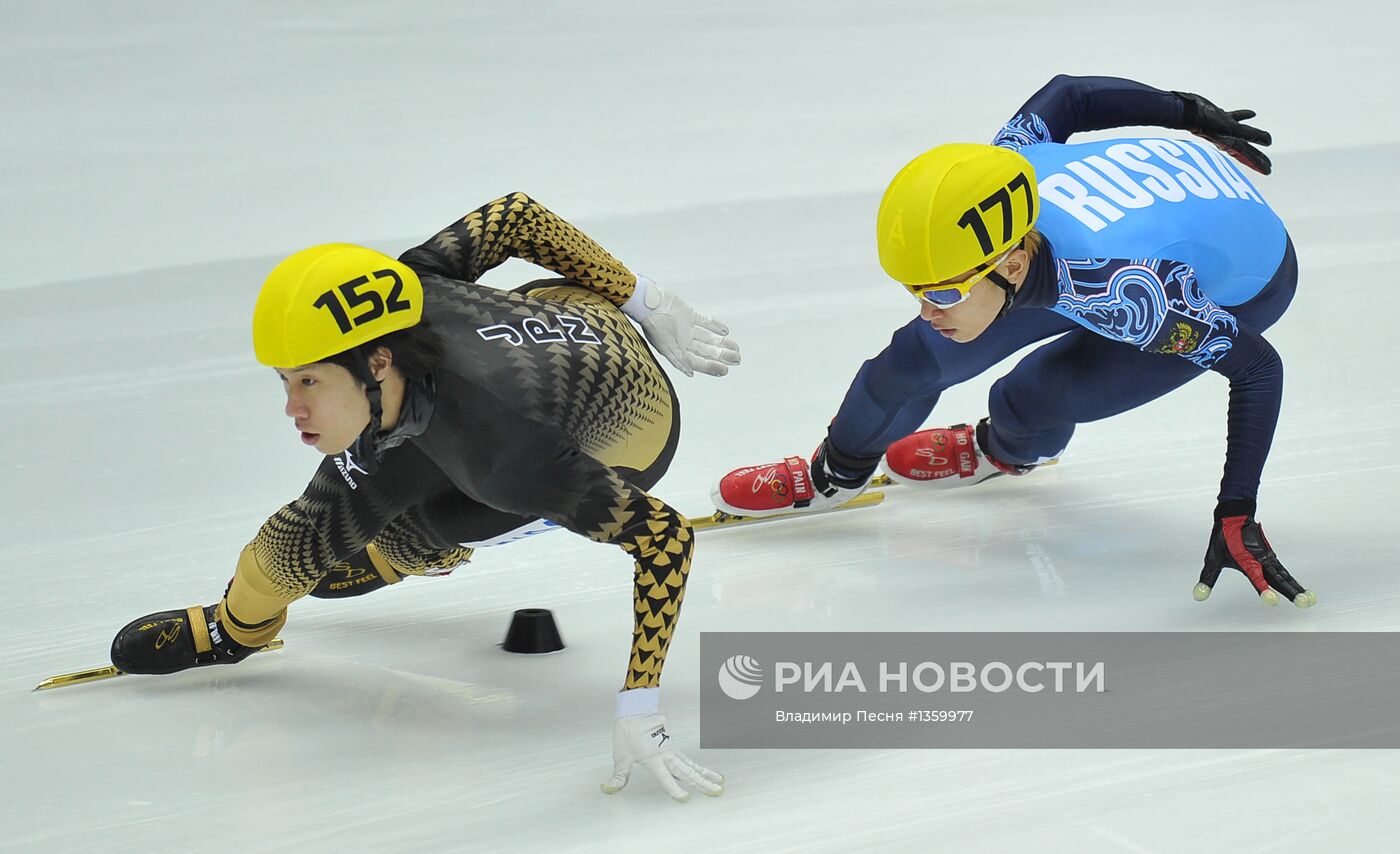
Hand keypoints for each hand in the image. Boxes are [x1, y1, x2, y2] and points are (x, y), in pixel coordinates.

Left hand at [600, 712, 724, 801]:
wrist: (634, 712)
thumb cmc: (627, 734)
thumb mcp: (620, 756)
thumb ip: (618, 776)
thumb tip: (607, 788)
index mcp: (653, 759)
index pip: (666, 777)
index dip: (674, 789)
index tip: (685, 799)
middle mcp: (666, 755)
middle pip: (687, 772)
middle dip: (701, 783)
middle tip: (715, 792)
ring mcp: (671, 751)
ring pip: (691, 766)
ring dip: (705, 776)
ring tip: (719, 783)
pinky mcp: (673, 749)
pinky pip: (688, 761)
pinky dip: (699, 768)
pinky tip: (709, 774)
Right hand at [623, 275, 740, 376]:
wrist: (649, 303)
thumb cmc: (654, 326)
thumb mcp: (666, 347)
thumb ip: (679, 360)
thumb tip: (691, 373)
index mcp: (678, 351)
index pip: (699, 362)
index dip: (712, 367)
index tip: (726, 370)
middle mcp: (683, 342)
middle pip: (706, 352)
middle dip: (722, 356)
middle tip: (737, 360)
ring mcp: (686, 328)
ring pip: (708, 339)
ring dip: (721, 344)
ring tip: (736, 348)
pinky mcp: (688, 314)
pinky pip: (704, 321)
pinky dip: (715, 326)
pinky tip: (725, 331)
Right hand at [1173, 91, 1272, 174]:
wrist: (1185, 111)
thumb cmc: (1202, 121)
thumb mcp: (1229, 128)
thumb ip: (1247, 134)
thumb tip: (1269, 140)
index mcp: (1228, 142)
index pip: (1247, 155)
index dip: (1258, 163)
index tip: (1268, 171)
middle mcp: (1227, 137)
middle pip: (1246, 150)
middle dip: (1257, 157)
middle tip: (1268, 166)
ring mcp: (1223, 127)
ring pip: (1243, 135)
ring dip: (1255, 138)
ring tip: (1267, 141)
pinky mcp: (1220, 117)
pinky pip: (1235, 118)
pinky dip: (1244, 116)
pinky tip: (1252, 114)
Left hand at [1193, 505, 1315, 607]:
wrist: (1235, 516)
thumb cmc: (1225, 537)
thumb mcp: (1213, 559)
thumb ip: (1207, 579)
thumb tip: (1198, 596)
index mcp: (1247, 561)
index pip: (1257, 579)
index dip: (1264, 590)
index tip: (1272, 601)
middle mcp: (1261, 560)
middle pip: (1279, 580)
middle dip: (1291, 592)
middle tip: (1304, 603)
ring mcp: (1268, 558)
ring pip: (1284, 576)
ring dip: (1296, 587)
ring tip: (1307, 600)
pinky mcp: (1271, 557)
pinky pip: (1283, 572)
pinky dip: (1292, 581)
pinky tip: (1298, 589)